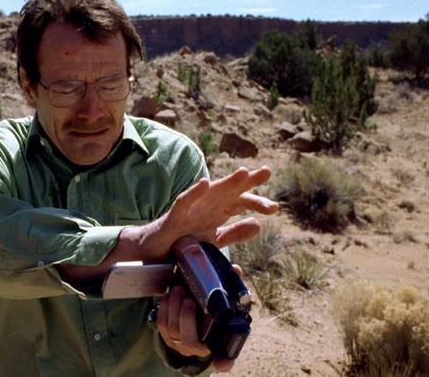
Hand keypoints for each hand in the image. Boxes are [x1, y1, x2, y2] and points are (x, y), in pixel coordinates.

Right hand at [132, 166, 277, 260]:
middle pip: (230, 192)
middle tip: (267, 172)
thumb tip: (258, 225)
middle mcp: (206, 206)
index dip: (257, 203)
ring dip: (226, 182)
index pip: (241, 203)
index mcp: (217, 212)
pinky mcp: (173, 216)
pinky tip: (204, 183)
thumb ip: (234, 234)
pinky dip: (194, 192)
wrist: (154, 255)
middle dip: (247, 182)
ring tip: (243, 173)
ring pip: (211, 192)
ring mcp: (190, 209)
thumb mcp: (214, 241)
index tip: (275, 208)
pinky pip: (184, 202)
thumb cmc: (182, 244)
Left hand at [157, 265, 245, 372]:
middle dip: (187, 318)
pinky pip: (161, 323)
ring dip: (173, 309)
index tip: (221, 362)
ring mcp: (179, 344)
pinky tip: (169, 295)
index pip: (225, 362)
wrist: (190, 323)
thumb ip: (232, 289)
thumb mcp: (223, 304)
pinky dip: (164, 308)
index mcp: (215, 345)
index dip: (224, 363)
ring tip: (178, 290)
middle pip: (189, 340)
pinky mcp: (166, 336)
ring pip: (172, 330)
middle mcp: (197, 349)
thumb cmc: (209, 314)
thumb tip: (237, 270)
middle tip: (188, 298)